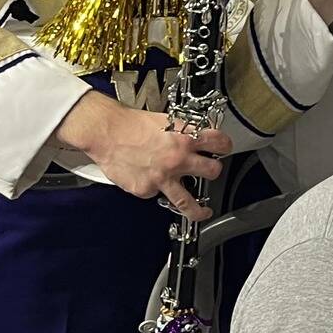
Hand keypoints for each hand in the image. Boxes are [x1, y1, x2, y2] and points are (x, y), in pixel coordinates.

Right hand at [57, 92, 227, 220]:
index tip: (225, 148)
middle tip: (212, 172)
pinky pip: (156, 195)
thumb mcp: (165, 120)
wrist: (107, 132)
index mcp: (185, 138)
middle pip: (212, 171)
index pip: (219, 142)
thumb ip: (182, 132)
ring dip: (200, 209)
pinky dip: (155, 189)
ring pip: (189, 202)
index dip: (225, 145)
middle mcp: (178, 159)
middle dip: (214, 171)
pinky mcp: (146, 190)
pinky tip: (149, 180)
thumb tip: (195, 139)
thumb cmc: (131, 124)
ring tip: (204, 212)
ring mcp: (163, 178)